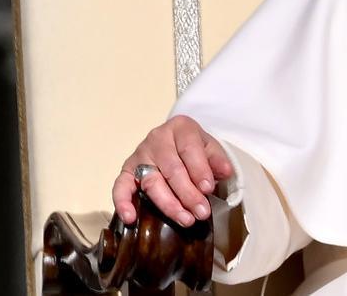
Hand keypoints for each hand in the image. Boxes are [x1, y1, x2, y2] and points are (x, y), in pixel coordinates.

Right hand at [112, 114, 233, 226]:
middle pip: (171, 169)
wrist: (176, 141)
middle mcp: (157, 139)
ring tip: (185, 219)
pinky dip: (122, 202)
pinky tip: (130, 218)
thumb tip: (226, 172)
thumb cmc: (194, 147)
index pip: (189, 149)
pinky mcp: (126, 171)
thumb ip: (217, 159)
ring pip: (152, 182)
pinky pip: (120, 186)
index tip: (208, 189)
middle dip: (188, 193)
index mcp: (180, 127)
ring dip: (168, 204)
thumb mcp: (210, 147)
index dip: (199, 170)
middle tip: (201, 212)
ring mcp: (139, 155)